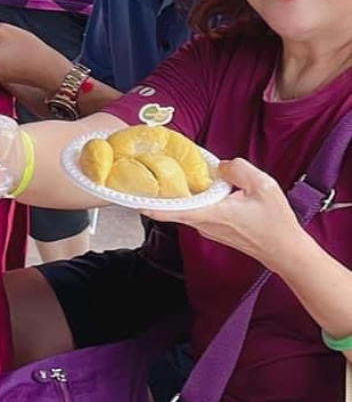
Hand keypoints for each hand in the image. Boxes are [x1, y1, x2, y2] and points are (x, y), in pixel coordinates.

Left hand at [145, 157, 302, 268]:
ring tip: (162, 176)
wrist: (289, 253)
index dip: (149, 204)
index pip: (172, 210)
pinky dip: (190, 201)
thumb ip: (237, 169)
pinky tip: (191, 188)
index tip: (130, 196)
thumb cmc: (276, 222)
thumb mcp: (262, 185)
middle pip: (173, 208)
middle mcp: (204, 224)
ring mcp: (210, 230)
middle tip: (142, 175)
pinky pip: (196, 213)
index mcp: (211, 213)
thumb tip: (219, 166)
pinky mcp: (217, 231)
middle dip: (157, 194)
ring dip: (175, 197)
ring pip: (185, 210)